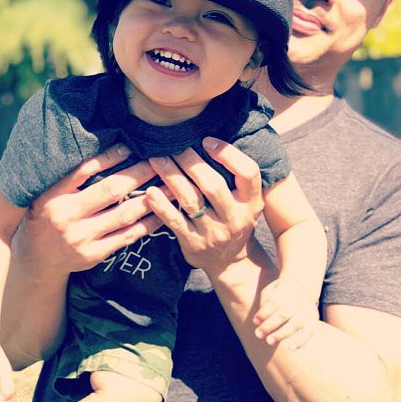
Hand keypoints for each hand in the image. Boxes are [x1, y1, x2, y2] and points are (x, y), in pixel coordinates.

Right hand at [11, 143, 162, 278]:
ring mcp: (82, 238)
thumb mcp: (52, 191)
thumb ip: (76, 173)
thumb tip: (114, 148)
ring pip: (125, 214)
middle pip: (112, 190)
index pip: (86, 169)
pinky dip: (148, 222)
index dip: (111, 156)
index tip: (131, 146)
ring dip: (151, 198)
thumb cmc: (49, 214)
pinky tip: (162, 211)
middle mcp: (68, 217)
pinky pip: (128, 235)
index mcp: (55, 195)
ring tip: (170, 185)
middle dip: (139, 174)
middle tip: (159, 161)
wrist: (38, 259)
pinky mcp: (95, 254)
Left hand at [146, 137, 264, 273]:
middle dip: (191, 161)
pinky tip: (149, 190)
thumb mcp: (247, 201)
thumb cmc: (235, 219)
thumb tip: (210, 139)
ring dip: (171, 175)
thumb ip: (236, 176)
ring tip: (156, 158)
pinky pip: (174, 221)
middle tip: (174, 145)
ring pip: (190, 199)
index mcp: (251, 202)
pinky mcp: (193, 243)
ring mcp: (213, 232)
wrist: (230, 262)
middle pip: (213, 184)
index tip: (207, 140)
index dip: (228, 154)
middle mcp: (235, 217)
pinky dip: (160, 205)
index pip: (248, 173)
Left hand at [252, 278, 319, 350]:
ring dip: (281, 334)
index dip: (264, 312)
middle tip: (258, 334)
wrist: (301, 288)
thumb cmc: (279, 293)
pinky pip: (309, 332)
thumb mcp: (271, 290)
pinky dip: (301, 341)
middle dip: (270, 325)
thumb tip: (259, 319)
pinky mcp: (313, 320)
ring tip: (269, 341)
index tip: (255, 321)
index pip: (275, 301)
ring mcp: (307, 309)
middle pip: (284, 313)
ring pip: (295, 324)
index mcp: (286, 289)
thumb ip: (265, 301)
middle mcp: (299, 299)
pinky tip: (290, 348)